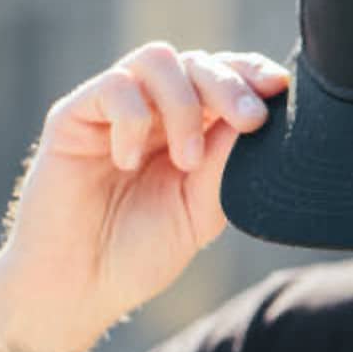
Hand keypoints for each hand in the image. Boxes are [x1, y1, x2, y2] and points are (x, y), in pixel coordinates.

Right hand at [0, 42, 289, 350]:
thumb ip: (225, 165)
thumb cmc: (138, 253)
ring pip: (158, 60)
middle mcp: (153, 109)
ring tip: (187, 160)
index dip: (253, 73)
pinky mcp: (72, 117)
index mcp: (189, 126)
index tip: (280, 90)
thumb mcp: (200, 211)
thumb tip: (257, 117)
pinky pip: (113, 87)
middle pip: (198, 62)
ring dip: (185, 104)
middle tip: (251, 121)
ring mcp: (111, 109)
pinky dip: (133, 119)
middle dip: (231, 85)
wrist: (75, 291)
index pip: (225, 75)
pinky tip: (129, 162)